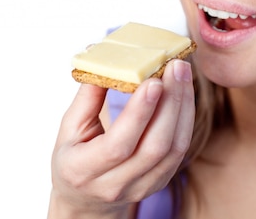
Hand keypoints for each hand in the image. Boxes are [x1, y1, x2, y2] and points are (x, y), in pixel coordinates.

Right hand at [48, 59, 194, 218]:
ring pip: (173, 149)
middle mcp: (114, 185)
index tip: (153, 81)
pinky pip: (180, 150)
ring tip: (182, 74)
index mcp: (83, 170)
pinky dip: (185, 118)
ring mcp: (140, 188)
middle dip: (170, 103)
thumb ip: (87, 96)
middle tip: (175, 67)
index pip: (118, 145)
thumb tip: (100, 55)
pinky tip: (184, 93)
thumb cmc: (74, 156)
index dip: (139, 113)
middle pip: (153, 147)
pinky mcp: (160, 182)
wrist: (85, 199)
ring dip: (182, 107)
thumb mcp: (69, 127)